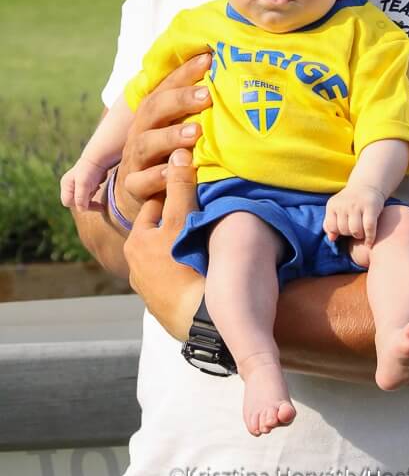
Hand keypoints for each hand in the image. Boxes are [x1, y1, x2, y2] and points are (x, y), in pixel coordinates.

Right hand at [60, 157, 107, 212]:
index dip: (79, 204)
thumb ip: (80, 198)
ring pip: (83, 198)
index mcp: (66, 184)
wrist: (100, 157)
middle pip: (75, 201)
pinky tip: (98, 184)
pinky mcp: (85, 182)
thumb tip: (81, 210)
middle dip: (86, 199)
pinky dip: (94, 191)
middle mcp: (69, 184)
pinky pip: (89, 193)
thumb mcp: (84, 184)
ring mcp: (77, 183)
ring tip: (97, 185)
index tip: (91, 202)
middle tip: (95, 191)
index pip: (68, 202)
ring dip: (91, 195)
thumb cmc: (90, 170)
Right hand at [112, 52, 211, 226]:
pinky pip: (140, 182)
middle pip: (154, 109)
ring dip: (171, 137)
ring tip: (196, 133)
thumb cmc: (171, 153)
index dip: (185, 72)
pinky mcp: (134, 187)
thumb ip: (198, 106)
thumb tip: (230, 74)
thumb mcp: (180, 127)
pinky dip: (157, 177)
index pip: (166, 86)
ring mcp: (135, 159)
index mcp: (154, 112)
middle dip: (179, 100)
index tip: (209, 59)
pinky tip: (174, 172)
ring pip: (145, 144)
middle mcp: (141, 131)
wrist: (141, 195)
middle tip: (207, 96)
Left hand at [124, 150, 204, 339]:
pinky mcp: (165, 307)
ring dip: (183, 248)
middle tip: (203, 217)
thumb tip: (178, 153)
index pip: (155, 206)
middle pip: (161, 232)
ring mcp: (149, 290)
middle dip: (178, 224)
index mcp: (134, 243)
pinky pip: (175, 278)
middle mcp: (135, 267)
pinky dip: (186, 270)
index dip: (175, 196)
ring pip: (167, 256)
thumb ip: (180, 186)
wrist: (199, 322)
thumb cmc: (187, 266)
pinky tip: (204, 268)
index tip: (195, 193)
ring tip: (206, 243)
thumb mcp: (182, 219)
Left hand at [323, 184, 384, 246]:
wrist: (367, 186)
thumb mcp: (336, 209)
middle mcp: (343, 204)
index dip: (338, 232)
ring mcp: (357, 205)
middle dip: (349, 233)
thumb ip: (330, 223)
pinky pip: (369, 228)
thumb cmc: (349, 202)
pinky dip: (370, 238)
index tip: (344, 230)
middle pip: (344, 230)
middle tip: (355, 230)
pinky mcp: (371, 207)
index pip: (331, 227)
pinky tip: (369, 242)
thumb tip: (331, 238)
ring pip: (355, 230)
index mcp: (332, 205)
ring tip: (362, 233)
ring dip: (359, 236)